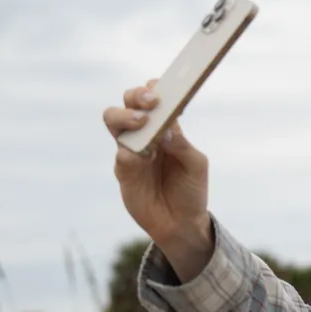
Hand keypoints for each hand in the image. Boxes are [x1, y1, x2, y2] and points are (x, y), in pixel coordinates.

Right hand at [102, 80, 213, 278]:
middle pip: (129, 101)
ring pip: (114, 119)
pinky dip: (130, 151)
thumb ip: (183, 145)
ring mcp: (131, 149)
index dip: (155, 88)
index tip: (162, 88)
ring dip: (126, 116)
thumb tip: (168, 128)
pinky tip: (144, 155)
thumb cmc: (191, 190)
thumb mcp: (196, 166)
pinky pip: (121, 154)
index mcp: (165, 126)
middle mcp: (145, 133)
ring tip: (142, 122)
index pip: (154, 97)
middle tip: (152, 101)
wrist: (182, 224)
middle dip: (137, 96)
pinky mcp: (123, 170)